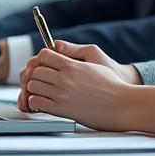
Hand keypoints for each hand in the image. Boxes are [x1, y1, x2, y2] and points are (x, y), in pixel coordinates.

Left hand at [16, 41, 143, 130]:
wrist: (121, 105)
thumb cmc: (111, 83)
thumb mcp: (95, 58)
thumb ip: (75, 51)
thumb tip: (57, 45)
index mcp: (72, 65)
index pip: (44, 55)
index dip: (42, 60)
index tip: (46, 65)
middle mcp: (65, 79)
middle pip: (35, 71)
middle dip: (36, 75)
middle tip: (42, 80)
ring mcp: (62, 95)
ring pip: (33, 86)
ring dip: (35, 88)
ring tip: (42, 91)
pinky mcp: (61, 110)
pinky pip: (36, 102)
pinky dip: (36, 102)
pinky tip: (44, 102)